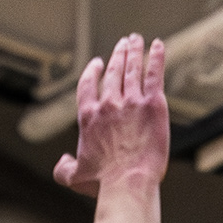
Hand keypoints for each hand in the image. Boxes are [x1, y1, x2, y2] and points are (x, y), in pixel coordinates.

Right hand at [54, 34, 169, 197]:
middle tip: (123, 43)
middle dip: (118, 55)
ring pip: (132, 69)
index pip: (88, 84)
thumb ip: (64, 167)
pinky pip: (155, 74)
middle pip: (113, 71)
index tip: (99, 63)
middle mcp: (108, 103)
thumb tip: (63, 161)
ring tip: (136, 39)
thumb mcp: (75, 177)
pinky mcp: (153, 105)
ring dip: (134, 51)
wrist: (128, 182)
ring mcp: (131, 101)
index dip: (93, 71)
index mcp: (89, 115)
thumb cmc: (103, 182)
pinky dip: (157, 57)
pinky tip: (159, 45)